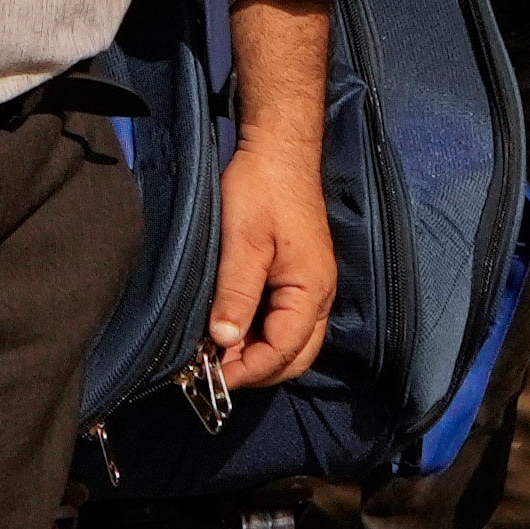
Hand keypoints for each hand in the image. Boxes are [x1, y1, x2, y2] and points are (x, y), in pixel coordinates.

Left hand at [205, 138, 339, 392]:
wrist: (279, 151)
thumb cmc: (262, 189)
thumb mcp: (243, 241)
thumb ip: (236, 294)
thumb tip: (224, 342)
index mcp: (311, 291)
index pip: (284, 352)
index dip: (248, 371)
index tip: (210, 377)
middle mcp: (319, 297)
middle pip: (294, 356)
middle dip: (256, 371)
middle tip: (211, 372)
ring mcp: (310, 288)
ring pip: (290, 343)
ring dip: (256, 354)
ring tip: (215, 354)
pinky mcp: (297, 279)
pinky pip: (283, 322)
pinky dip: (258, 334)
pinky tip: (228, 330)